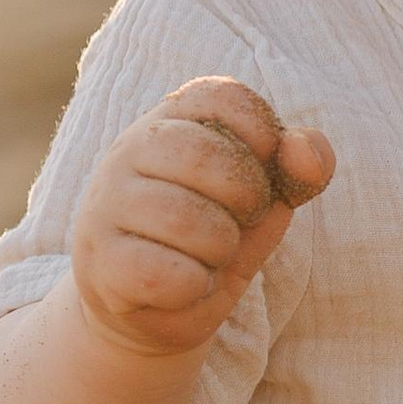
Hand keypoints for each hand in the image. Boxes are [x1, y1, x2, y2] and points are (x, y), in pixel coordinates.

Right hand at [70, 77, 334, 362]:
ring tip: (209, 256)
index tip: (263, 172)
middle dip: (247, 198)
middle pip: (205, 155)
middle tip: (240, 221)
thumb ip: (302, 167)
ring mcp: (106, 203)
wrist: (160, 308)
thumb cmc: (217, 235)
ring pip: (185, 219)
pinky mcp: (98, 261)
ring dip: (220, 249)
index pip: (223, 95)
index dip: (263, 136)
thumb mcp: (270, 198)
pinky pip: (164, 274)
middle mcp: (129, 149)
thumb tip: (303, 149)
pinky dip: (194, 287)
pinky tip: (186, 285)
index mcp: (173, 118)